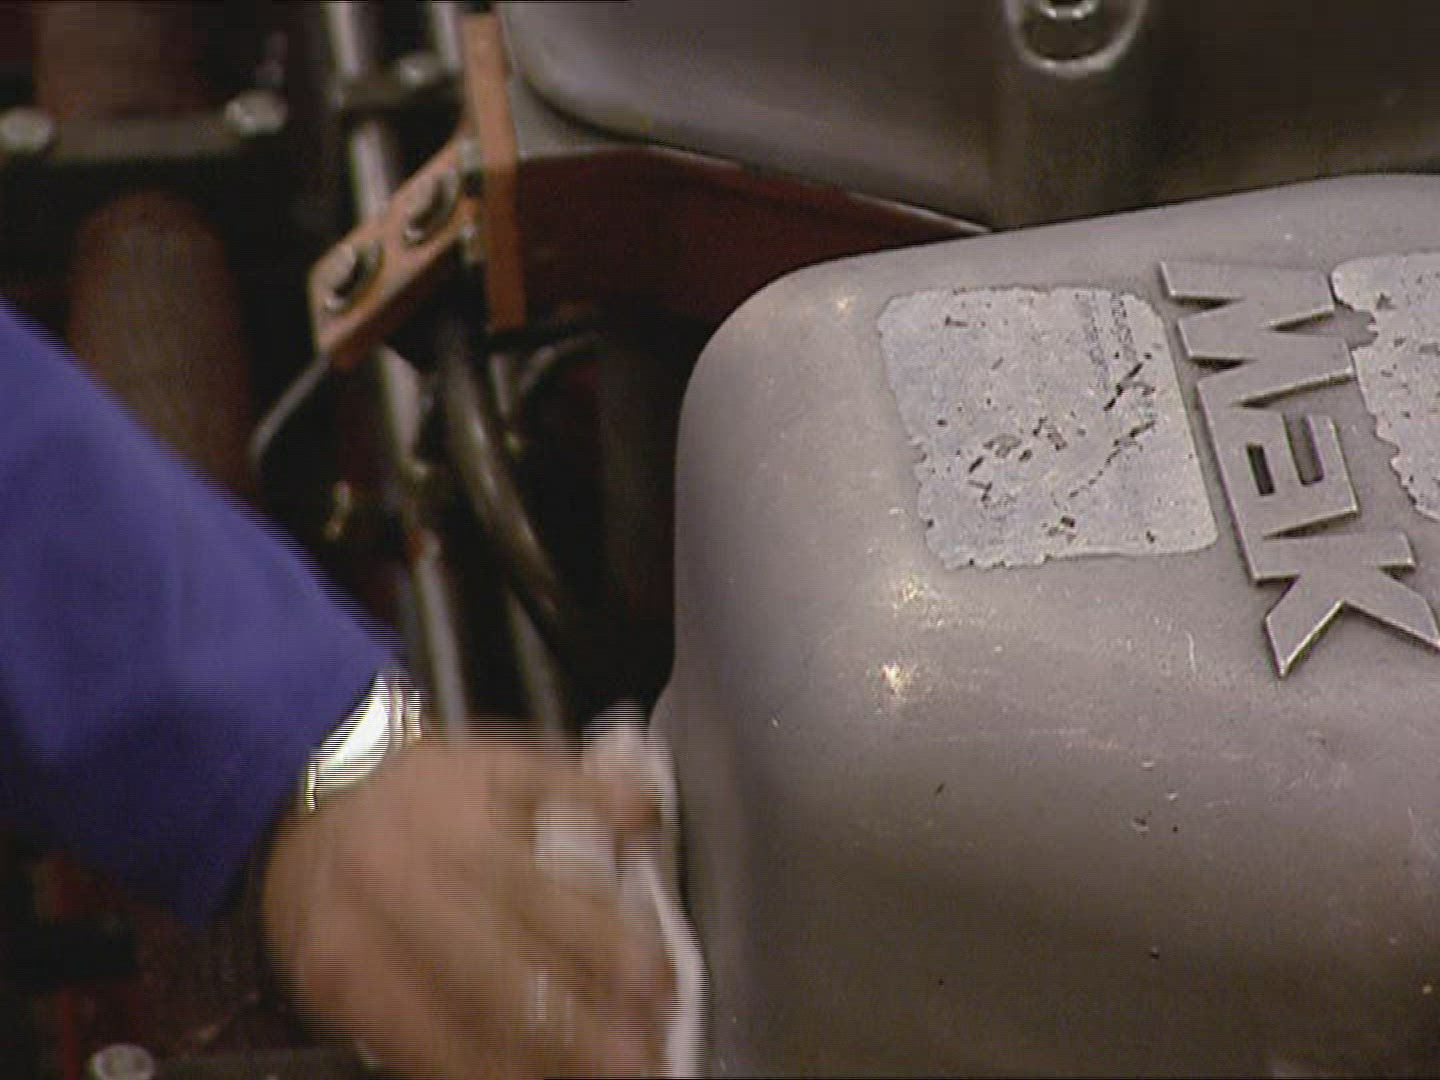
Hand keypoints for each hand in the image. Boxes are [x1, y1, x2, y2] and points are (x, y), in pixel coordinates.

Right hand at [260, 736, 673, 1078]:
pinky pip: (410, 1047)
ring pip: (457, 1022)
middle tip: (642, 1057)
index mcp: (457, 825)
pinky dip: (469, 1072)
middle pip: (500, 974)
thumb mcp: (501, 763)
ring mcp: (363, 946)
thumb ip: (578, 785)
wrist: (309, 792)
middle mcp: (406, 886)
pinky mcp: (336, 990)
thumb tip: (647, 813)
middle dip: (577, 1028)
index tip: (660, 985)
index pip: (540, 896)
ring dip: (533, 1065)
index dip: (605, 947)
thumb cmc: (425, 788)